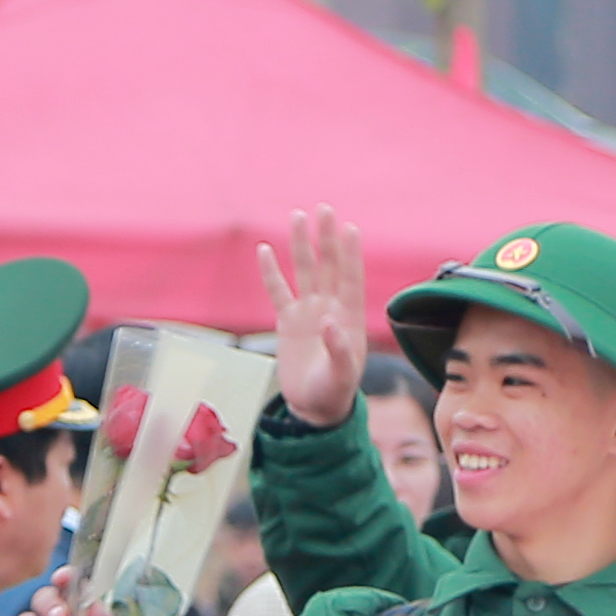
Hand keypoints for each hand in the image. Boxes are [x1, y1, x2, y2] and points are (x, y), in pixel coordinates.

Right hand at [257, 208, 372, 426]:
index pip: (351, 277)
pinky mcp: (288, 321)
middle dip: (326, 237)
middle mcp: (330, 307)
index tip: (349, 228)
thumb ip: (339, 350)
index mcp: (350, 316)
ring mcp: (309, 312)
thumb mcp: (341, 376)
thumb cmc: (334, 392)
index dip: (351, 253)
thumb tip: (331, 321)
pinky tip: (264, 249)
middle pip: (328, 265)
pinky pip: (277, 291)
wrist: (315, 407)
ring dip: (302, 244)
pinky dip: (270, 271)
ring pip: (304, 271)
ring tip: (297, 216)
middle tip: (323, 209)